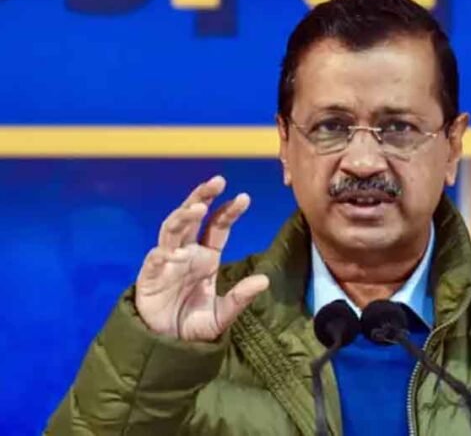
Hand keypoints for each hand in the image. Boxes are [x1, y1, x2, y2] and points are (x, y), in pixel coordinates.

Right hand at [135, 175, 268, 340]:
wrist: (166, 346)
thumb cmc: (193, 325)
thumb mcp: (222, 314)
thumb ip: (240, 298)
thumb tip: (264, 281)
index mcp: (205, 257)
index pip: (217, 226)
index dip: (228, 211)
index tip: (244, 197)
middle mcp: (186, 253)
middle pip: (192, 216)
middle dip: (203, 196)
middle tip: (218, 181)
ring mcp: (166, 263)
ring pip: (171, 229)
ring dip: (184, 216)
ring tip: (198, 207)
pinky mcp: (149, 278)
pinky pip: (154, 261)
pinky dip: (162, 254)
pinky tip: (174, 253)